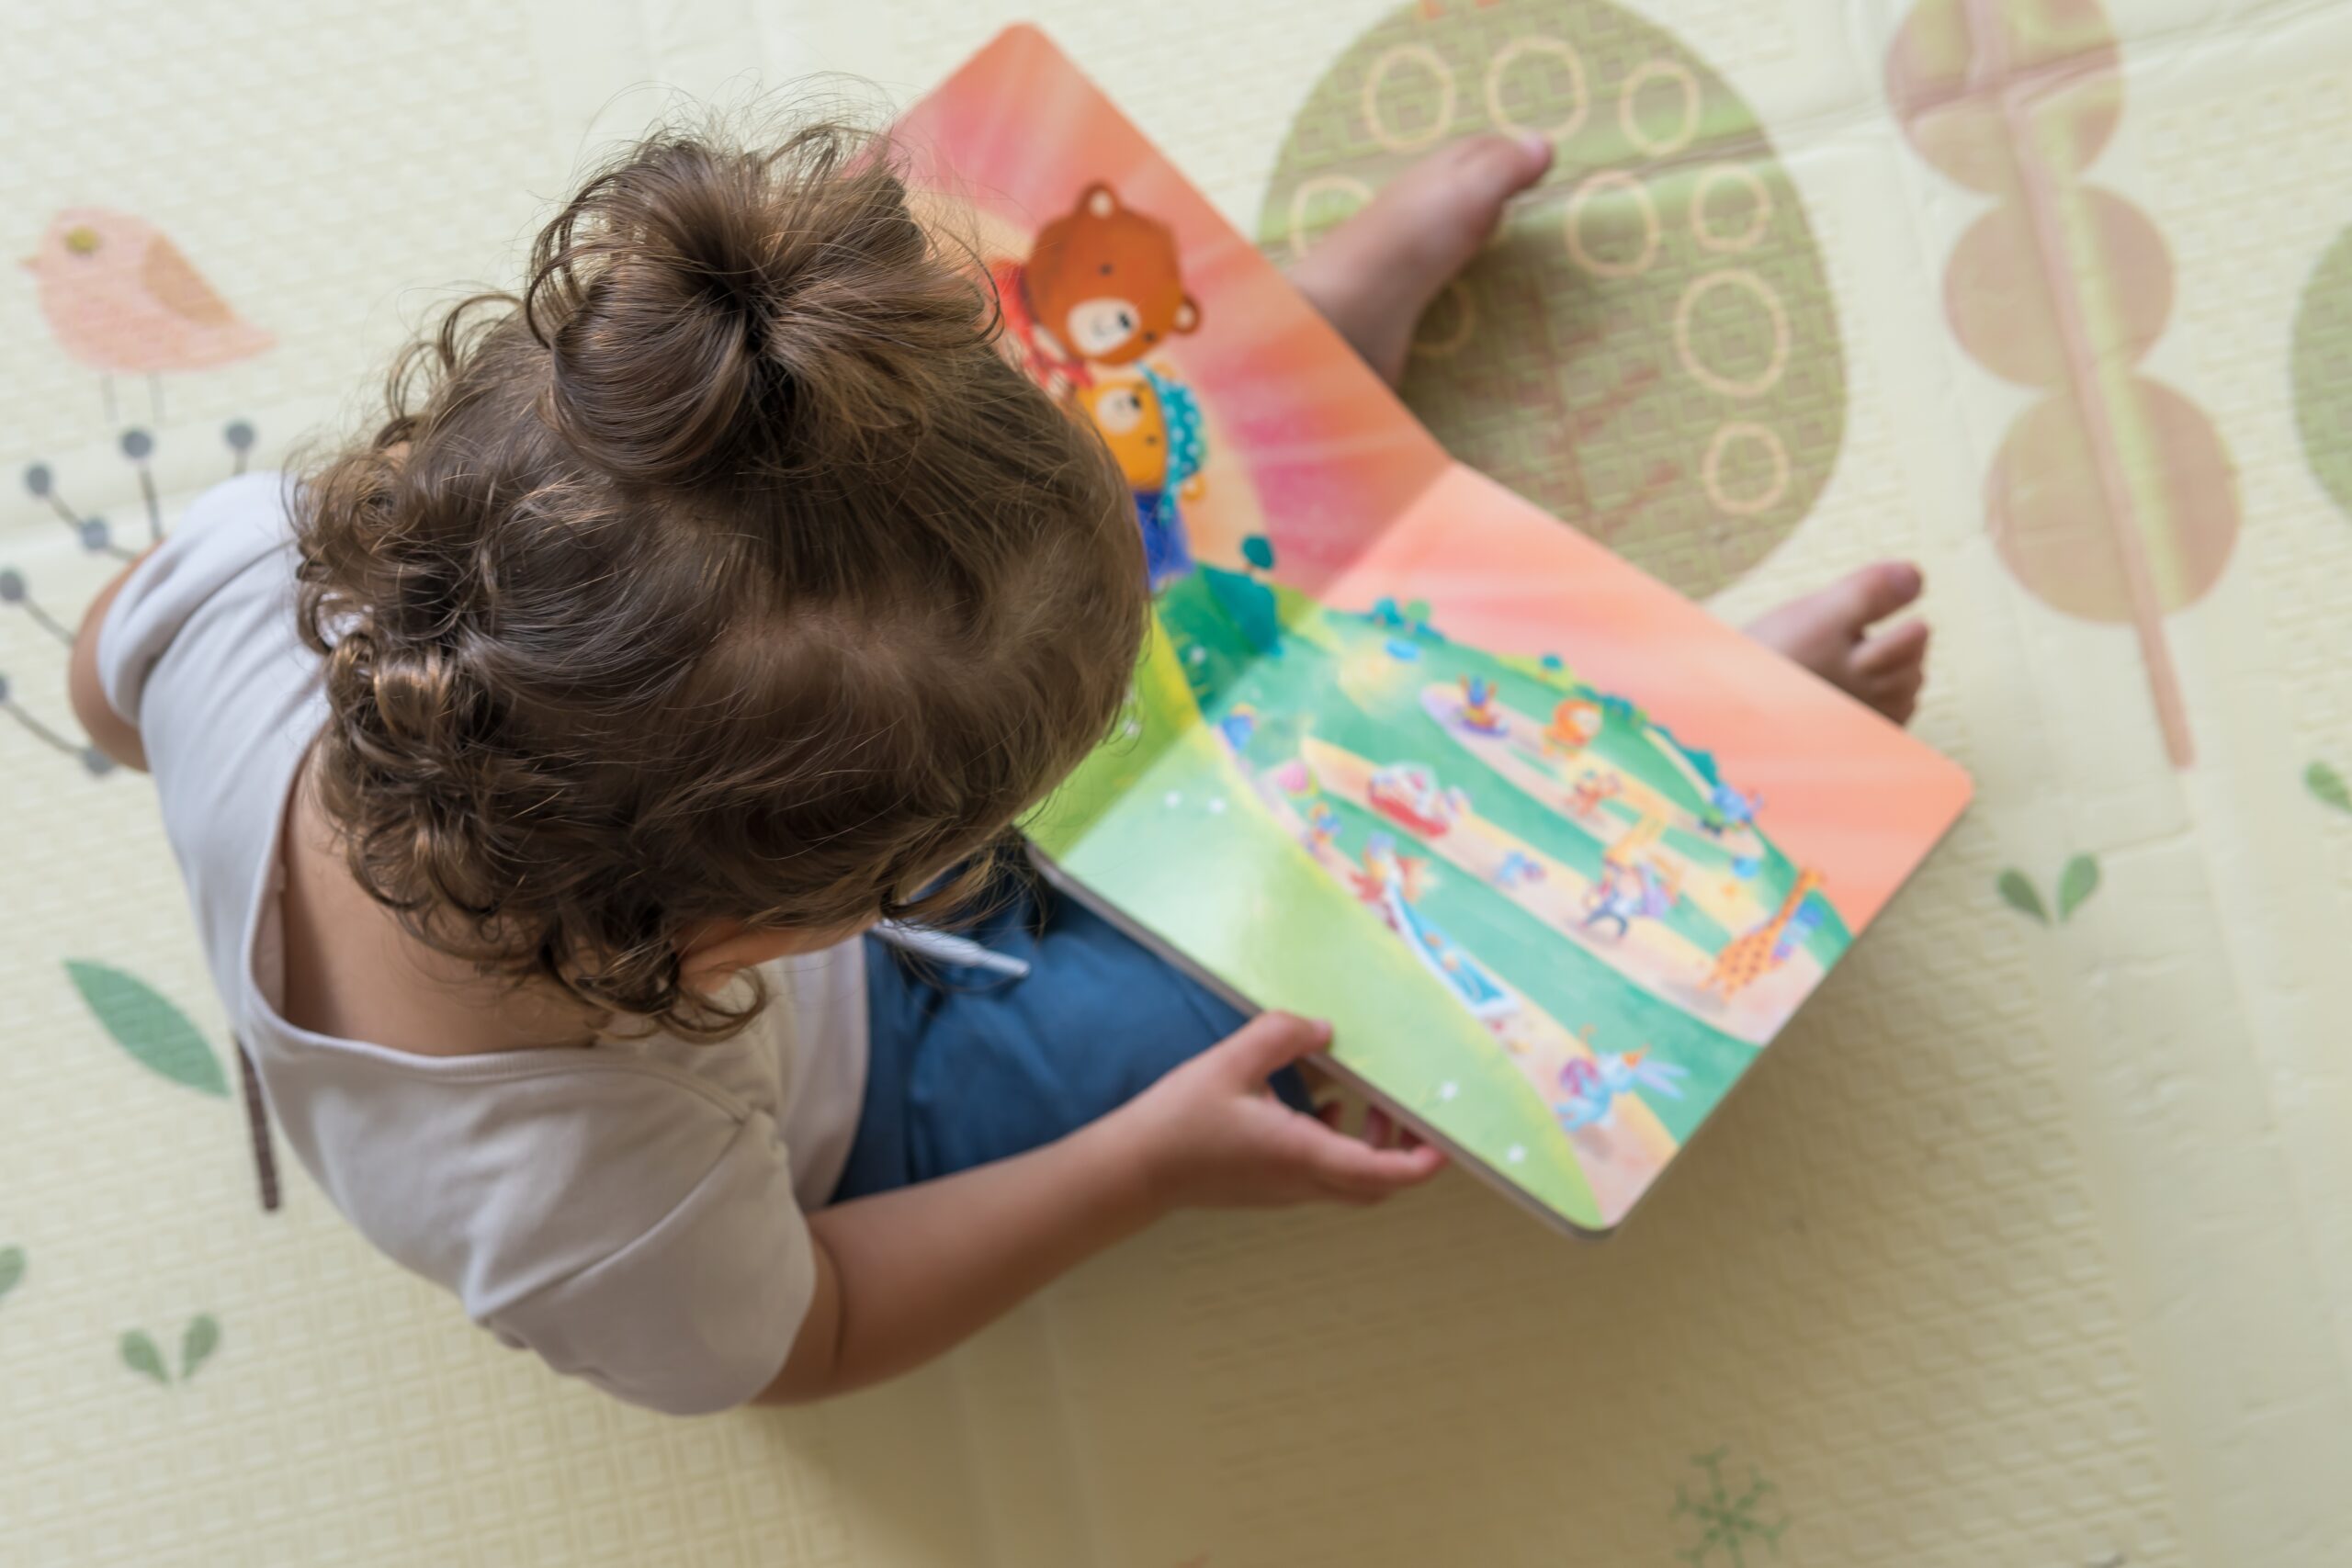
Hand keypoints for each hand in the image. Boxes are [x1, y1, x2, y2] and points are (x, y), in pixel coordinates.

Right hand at [1120, 1012, 1444, 1209]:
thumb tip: (1325, 1028)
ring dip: (1372, 1147)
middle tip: (1412, 1112)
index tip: (1449, 1139)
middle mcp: (1301, 1181)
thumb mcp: (1230, 1062)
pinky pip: (1322, 1174)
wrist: (1133, 1171)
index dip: (1423, 1161)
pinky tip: (1320, 1107)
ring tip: (1367, 1101)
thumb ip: (1282, 1036)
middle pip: (1376, 1185)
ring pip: (1350, 1182)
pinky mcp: (1268, 1187)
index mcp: (1302, 1153)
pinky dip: (1338, 1145)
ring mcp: (1285, 1190)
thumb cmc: (1179, 1120)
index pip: (1382, 1172)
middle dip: (1405, 1152)